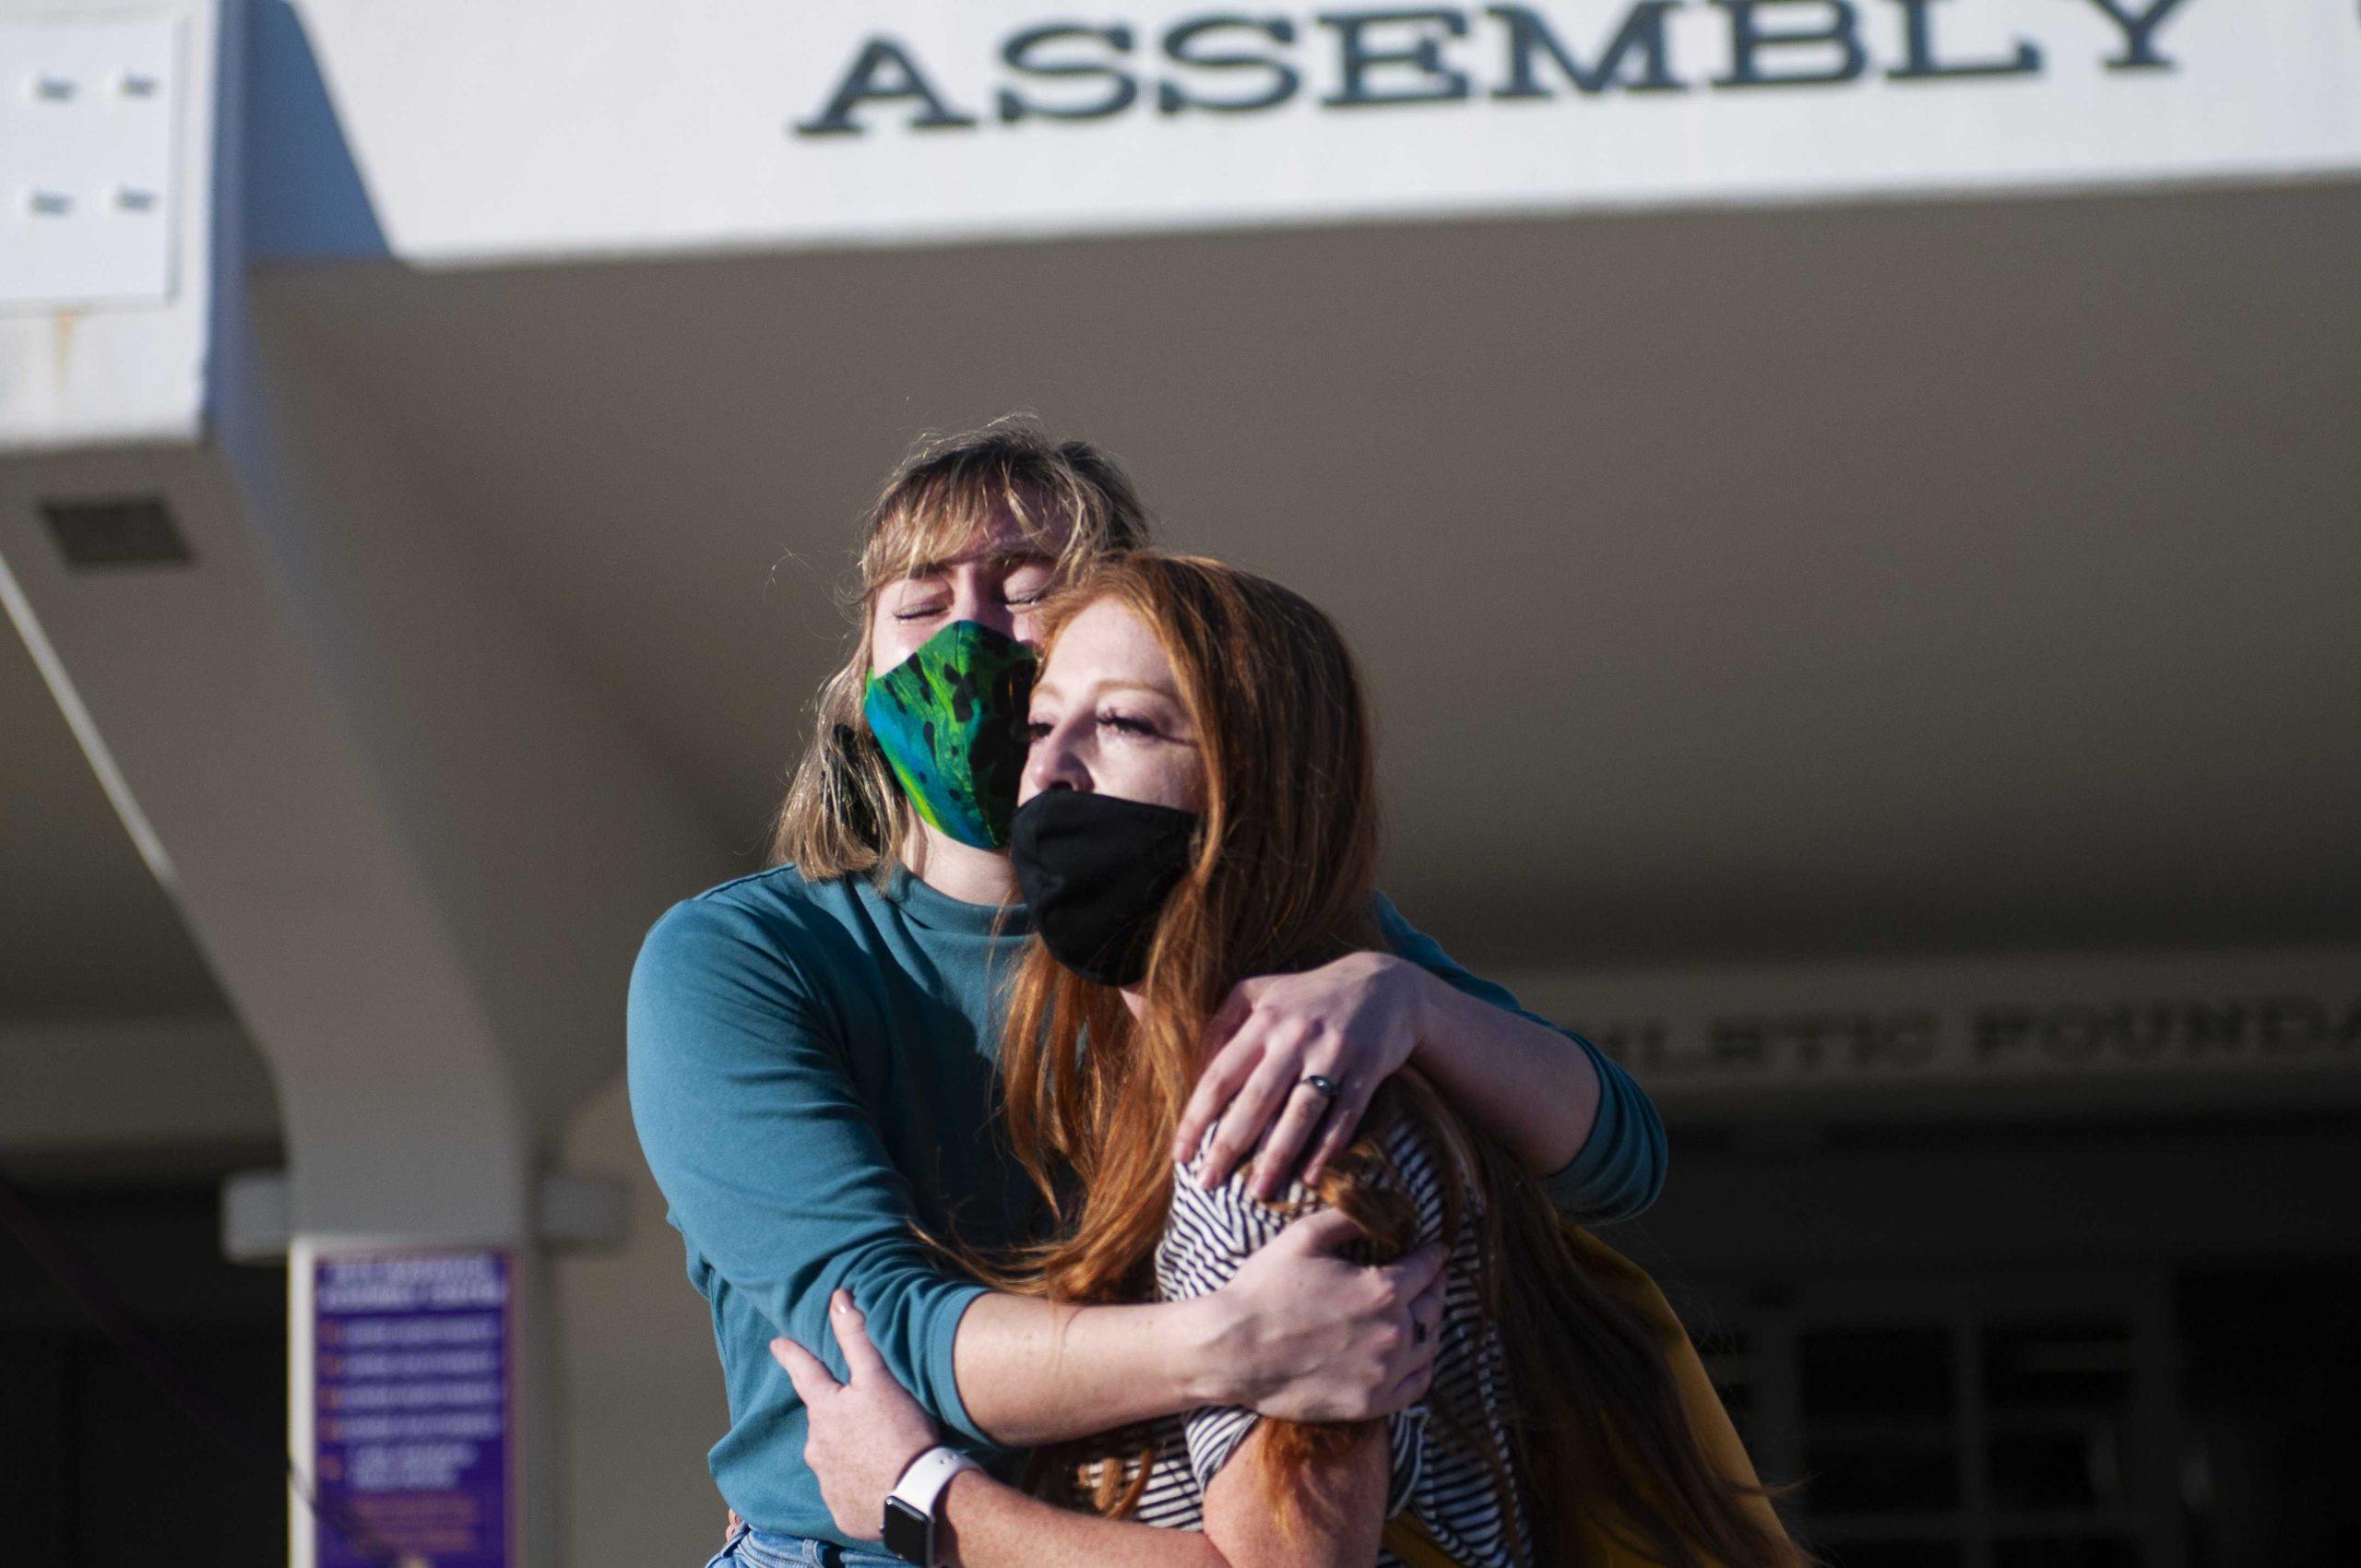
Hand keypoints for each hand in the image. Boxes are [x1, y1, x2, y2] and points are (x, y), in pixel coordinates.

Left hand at [770, 1291, 940, 1541]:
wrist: (915, 1497)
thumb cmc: (899, 1432)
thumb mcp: (878, 1379)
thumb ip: (855, 1338)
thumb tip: (838, 1297)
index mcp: (824, 1410)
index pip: (802, 1373)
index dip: (790, 1355)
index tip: (777, 1344)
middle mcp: (816, 1446)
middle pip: (821, 1421)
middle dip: (832, 1414)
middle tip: (859, 1413)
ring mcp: (827, 1481)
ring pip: (831, 1456)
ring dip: (846, 1450)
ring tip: (875, 1449)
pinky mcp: (841, 1509)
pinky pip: (845, 1490)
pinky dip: (856, 1482)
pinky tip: (877, 1480)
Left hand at [1174, 951, 1435, 1198]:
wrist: (1383, 984)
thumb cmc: (1308, 996)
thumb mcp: (1261, 992)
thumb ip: (1223, 1023)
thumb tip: (1194, 1067)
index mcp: (1264, 1019)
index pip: (1220, 1074)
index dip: (1196, 1117)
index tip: (1180, 1155)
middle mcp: (1296, 1036)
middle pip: (1257, 1099)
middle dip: (1229, 1145)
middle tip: (1209, 1184)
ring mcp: (1334, 1053)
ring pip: (1300, 1113)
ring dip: (1277, 1157)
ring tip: (1258, 1193)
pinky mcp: (1368, 1069)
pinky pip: (1343, 1116)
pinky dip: (1326, 1149)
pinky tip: (1308, 1178)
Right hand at [1195, 1208, 1445, 1420]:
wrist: (1232, 1349)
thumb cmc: (1264, 1288)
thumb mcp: (1303, 1237)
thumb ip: (1348, 1219)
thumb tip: (1382, 1208)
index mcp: (1381, 1289)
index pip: (1427, 1268)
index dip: (1434, 1255)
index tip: (1437, 1250)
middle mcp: (1392, 1332)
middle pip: (1433, 1306)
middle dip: (1435, 1287)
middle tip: (1433, 1278)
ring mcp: (1383, 1373)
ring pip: (1428, 1345)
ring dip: (1431, 1324)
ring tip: (1425, 1314)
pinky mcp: (1369, 1403)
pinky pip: (1415, 1386)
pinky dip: (1422, 1367)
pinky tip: (1416, 1356)